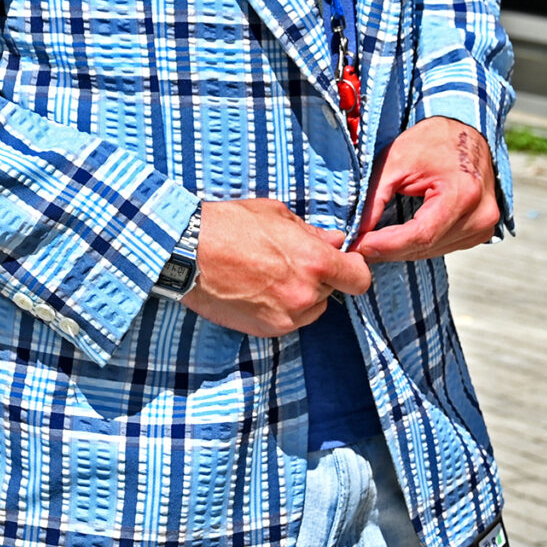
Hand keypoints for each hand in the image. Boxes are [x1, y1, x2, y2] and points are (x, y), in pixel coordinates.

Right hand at [182, 198, 370, 337]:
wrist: (187, 252)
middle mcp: (305, 295)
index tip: (343, 262)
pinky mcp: (266, 330)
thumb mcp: (277, 215)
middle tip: (293, 261)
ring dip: (302, 295)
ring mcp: (286, 317)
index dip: (353, 269)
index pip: (359, 278)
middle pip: (333, 292)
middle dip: (320, 278)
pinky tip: (258, 289)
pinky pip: (289, 321)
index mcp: (314, 262)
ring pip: (312, 309)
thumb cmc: (231, 225)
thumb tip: (335, 239)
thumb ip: (312, 232)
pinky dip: (281, 308)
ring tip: (272, 275)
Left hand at [354, 119, 498, 264]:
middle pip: (426, 246)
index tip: (360, 245)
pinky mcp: (481, 231)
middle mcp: (480, 214)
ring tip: (376, 240)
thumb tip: (358, 231)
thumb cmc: (433, 141)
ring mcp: (484, 225)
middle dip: (389, 249)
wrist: (465, 133)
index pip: (421, 234)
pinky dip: (419, 245)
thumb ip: (375, 197)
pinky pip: (443, 248)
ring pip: (432, 251)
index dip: (387, 244)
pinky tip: (402, 236)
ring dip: (402, 250)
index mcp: (463, 193)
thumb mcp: (396, 160)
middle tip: (359, 245)